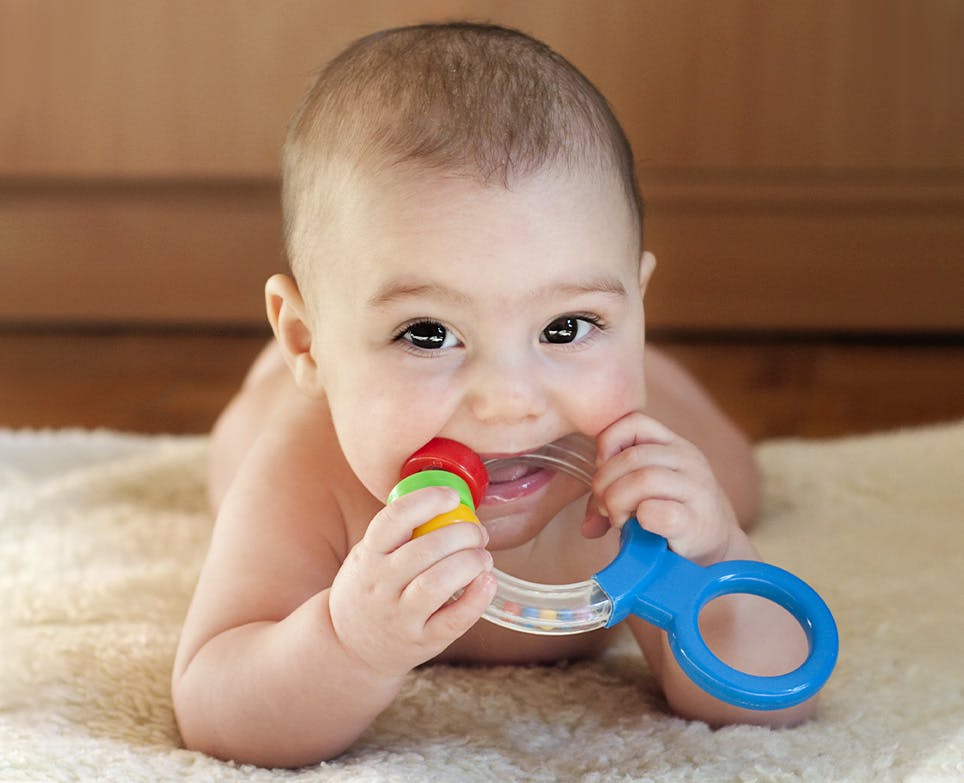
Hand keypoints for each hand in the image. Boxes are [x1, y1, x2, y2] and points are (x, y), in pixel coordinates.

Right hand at [328, 486, 495, 677]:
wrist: (349, 648)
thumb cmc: (368, 591)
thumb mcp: (367, 557)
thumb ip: (397, 534)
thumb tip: (446, 502)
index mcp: (368, 556)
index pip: (394, 519)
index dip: (428, 501)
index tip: (452, 497)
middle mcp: (380, 585)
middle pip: (425, 550)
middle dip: (462, 534)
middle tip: (477, 533)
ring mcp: (399, 616)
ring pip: (438, 583)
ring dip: (470, 563)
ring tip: (483, 557)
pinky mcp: (421, 642)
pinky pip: (454, 620)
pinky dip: (477, 598)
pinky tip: (488, 582)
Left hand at [582, 412, 740, 564]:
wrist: (716, 547)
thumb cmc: (671, 516)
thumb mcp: (643, 493)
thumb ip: (611, 494)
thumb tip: (587, 526)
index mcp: (673, 445)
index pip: (634, 422)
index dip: (608, 442)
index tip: (601, 470)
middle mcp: (688, 460)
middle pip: (631, 457)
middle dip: (604, 483)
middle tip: (603, 506)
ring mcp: (696, 489)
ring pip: (642, 480)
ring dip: (617, 501)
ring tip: (617, 519)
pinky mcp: (696, 521)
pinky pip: (657, 511)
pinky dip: (639, 519)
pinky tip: (639, 529)